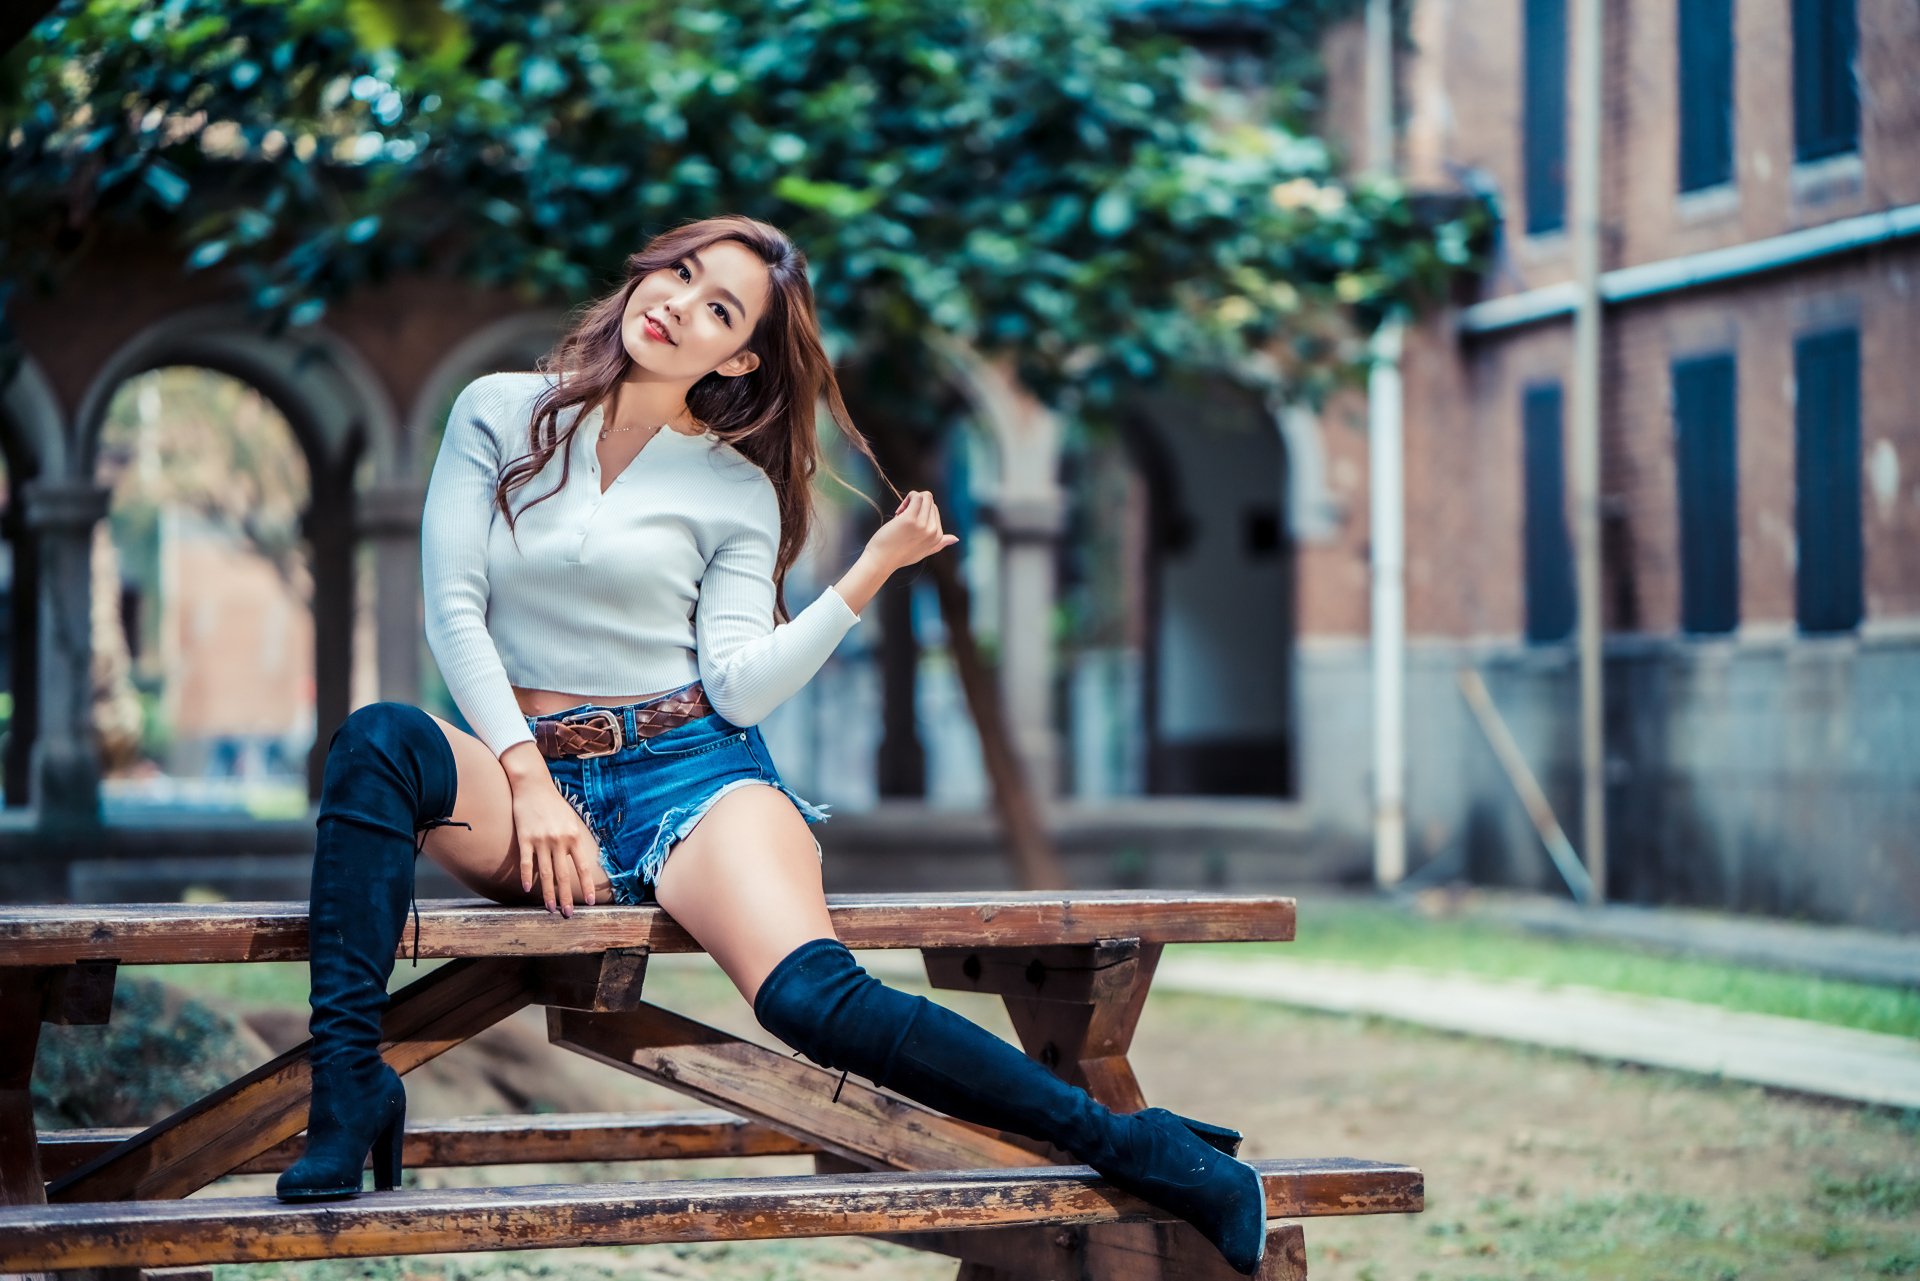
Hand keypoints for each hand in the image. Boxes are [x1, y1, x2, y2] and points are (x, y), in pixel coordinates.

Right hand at [508, 775, 601, 916]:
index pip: (583, 867)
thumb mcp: (571, 820)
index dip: (586, 885)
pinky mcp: (525, 838)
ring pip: (546, 872)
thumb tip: (583, 860)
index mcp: (574, 837)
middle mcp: (559, 840)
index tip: (590, 902)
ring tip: (550, 908)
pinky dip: (527, 876)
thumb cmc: (554, 805)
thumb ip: (575, 840)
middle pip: (564, 875)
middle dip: (567, 897)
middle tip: (568, 914)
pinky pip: (527, 861)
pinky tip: (527, 889)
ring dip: (548, 893)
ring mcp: (541, 840)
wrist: (533, 786)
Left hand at [865, 490, 958, 571]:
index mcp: (938, 537)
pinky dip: (908, 498)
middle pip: (930, 502)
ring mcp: (923, 525)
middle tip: (902, 518)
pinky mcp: (910, 519)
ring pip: (925, 496)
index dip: (921, 512)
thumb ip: (940, 544)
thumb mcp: (924, 551)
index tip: (908, 524)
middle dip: (916, 504)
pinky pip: (916, 496)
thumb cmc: (899, 555)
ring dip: (912, 499)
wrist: (881, 561)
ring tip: (901, 512)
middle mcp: (933, 531)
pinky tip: (899, 511)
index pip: (935, 510)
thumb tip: (955, 539)